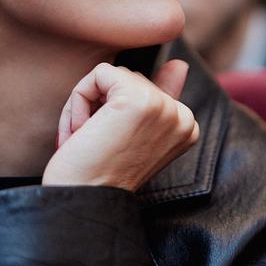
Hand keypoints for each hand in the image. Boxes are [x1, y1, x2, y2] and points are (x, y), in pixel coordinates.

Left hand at [42, 60, 198, 190]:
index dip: (113, 113)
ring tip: (88, 140)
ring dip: (87, 105)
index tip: (107, 146)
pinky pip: (98, 73)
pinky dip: (79, 99)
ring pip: (112, 75)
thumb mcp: (133, 135)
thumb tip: (180, 63)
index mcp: (186, 125)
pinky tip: (82, 131)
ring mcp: (163, 107)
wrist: (81, 202)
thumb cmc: (99, 174)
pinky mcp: (138, 100)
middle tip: (93, 144)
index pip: (144, 88)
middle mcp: (183, 116)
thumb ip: (159, 98)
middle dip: (100, 107)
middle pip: (129, 79)